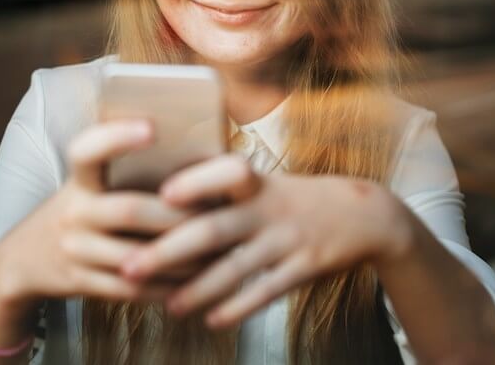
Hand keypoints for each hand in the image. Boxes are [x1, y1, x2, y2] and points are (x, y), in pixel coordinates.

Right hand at [0, 120, 197, 306]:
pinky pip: (131, 289)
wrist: (23, 258)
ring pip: (136, 257)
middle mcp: (73, 211)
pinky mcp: (81, 282)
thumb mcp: (88, 184)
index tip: (152, 128)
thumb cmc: (80, 209)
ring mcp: (74, 249)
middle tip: (216, 215)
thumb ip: (124, 172)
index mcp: (79, 179)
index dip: (116, 137)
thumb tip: (195, 162)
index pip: (87, 150)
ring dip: (180, 258)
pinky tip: (193, 281)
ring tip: (215, 253)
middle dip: (177, 216)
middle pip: (129, 210)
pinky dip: (166, 287)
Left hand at [120, 154, 411, 327]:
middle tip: (130, 266)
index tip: (161, 195)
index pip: (225, 174)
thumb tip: (161, 195)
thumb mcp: (266, 183)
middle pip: (213, 230)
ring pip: (235, 269)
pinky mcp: (303, 268)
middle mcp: (267, 209)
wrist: (364, 215)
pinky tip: (212, 320)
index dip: (195, 182)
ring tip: (167, 306)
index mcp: (256, 183)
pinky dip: (238, 307)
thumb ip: (221, 189)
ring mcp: (286, 240)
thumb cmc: (297, 198)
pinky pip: (266, 292)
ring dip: (197, 290)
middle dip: (168, 251)